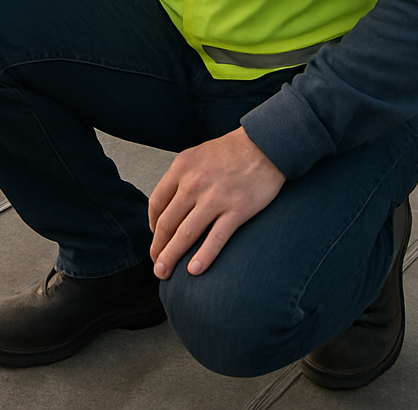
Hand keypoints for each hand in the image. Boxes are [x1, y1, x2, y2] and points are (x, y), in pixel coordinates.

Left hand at [149, 126, 284, 277]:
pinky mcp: (237, 210)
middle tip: (156, 265)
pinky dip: (203, 256)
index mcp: (181, 168)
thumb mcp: (196, 156)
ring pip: (185, 234)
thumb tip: (170, 205)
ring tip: (164, 273)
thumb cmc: (230, 152)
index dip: (153, 225)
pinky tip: (194, 271)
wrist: (265, 145)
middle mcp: (193, 183)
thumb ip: (181, 178)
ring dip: (172, 256)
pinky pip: (216, 238)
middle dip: (158, 248)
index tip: (156, 238)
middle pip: (167, 223)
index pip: (157, 203)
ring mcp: (215, 198)